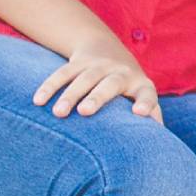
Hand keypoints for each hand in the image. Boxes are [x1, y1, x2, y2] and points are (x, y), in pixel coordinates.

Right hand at [32, 37, 162, 123]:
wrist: (107, 49)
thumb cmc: (128, 87)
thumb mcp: (141, 97)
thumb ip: (151, 116)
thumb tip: (158, 146)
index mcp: (140, 85)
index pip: (147, 94)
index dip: (145, 102)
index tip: (140, 113)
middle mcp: (121, 72)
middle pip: (110, 83)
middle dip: (98, 97)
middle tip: (85, 112)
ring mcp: (99, 65)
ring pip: (84, 78)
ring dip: (70, 95)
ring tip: (58, 113)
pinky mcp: (78, 62)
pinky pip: (62, 73)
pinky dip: (50, 86)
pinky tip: (38, 101)